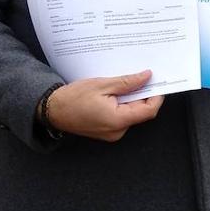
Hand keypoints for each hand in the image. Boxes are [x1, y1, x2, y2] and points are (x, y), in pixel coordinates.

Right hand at [45, 70, 163, 141]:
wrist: (52, 110)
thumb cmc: (73, 98)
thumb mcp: (103, 85)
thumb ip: (127, 82)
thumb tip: (147, 77)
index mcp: (118, 120)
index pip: (148, 110)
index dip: (156, 96)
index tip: (157, 82)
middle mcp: (117, 131)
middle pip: (141, 112)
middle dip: (142, 95)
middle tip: (141, 77)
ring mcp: (112, 133)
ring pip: (132, 114)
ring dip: (131, 99)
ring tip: (123, 84)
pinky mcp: (107, 131)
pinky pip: (122, 117)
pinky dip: (123, 104)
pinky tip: (116, 93)